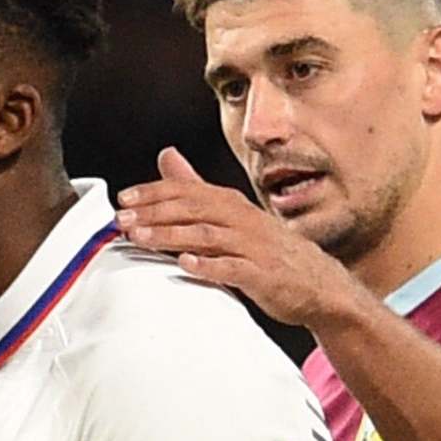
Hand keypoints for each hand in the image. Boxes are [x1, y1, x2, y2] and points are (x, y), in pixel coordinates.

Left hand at [114, 147, 364, 329]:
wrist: (319, 285)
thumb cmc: (267, 251)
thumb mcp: (231, 216)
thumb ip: (196, 189)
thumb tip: (166, 155)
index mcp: (232, 204)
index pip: (188, 190)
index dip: (154, 192)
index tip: (123, 199)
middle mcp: (242, 220)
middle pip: (194, 209)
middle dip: (155, 212)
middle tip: (122, 219)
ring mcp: (254, 247)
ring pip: (208, 236)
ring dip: (171, 236)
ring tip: (140, 238)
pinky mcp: (263, 276)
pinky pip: (233, 268)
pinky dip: (209, 266)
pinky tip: (185, 265)